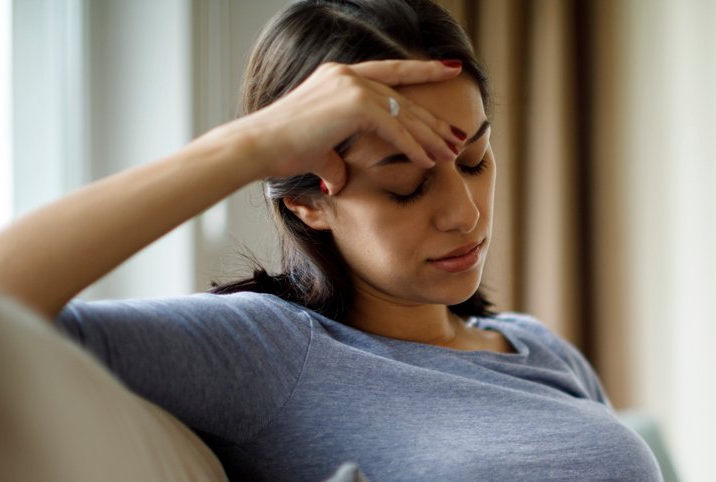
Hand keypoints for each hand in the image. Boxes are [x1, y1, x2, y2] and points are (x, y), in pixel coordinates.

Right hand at [220, 59, 465, 193]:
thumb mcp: (318, 151)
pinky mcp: (354, 105)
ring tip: (452, 153)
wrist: (258, 148)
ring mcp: (351, 86)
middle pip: (403, 97)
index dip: (422, 70)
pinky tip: (429, 161)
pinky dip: (413, 146)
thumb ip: (335, 159)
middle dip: (433, 119)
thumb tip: (340, 179)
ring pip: (403, 114)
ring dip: (430, 136)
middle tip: (458, 135)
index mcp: (340, 76)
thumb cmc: (280, 152)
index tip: (449, 68)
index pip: (391, 72)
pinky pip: (394, 128)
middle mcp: (347, 75)